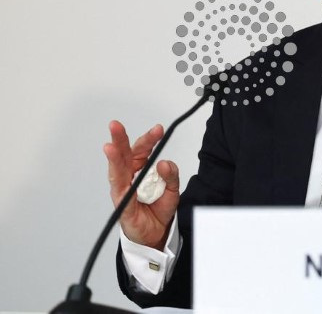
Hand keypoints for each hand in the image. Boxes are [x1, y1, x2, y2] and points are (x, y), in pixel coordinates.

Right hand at [103, 120, 179, 250]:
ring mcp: (123, 190)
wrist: (157, 232)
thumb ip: (171, 175)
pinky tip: (122, 182)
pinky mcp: (123, 206)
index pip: (142, 150)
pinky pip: (122, 196)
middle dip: (119, 140)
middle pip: (123, 155)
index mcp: (140, 168)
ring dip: (113, 159)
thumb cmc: (159, 207)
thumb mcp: (173, 189)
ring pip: (117, 172)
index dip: (149, 139)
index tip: (158, 129)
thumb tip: (164, 163)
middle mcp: (129, 176)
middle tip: (115, 126)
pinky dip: (122, 188)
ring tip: (110, 147)